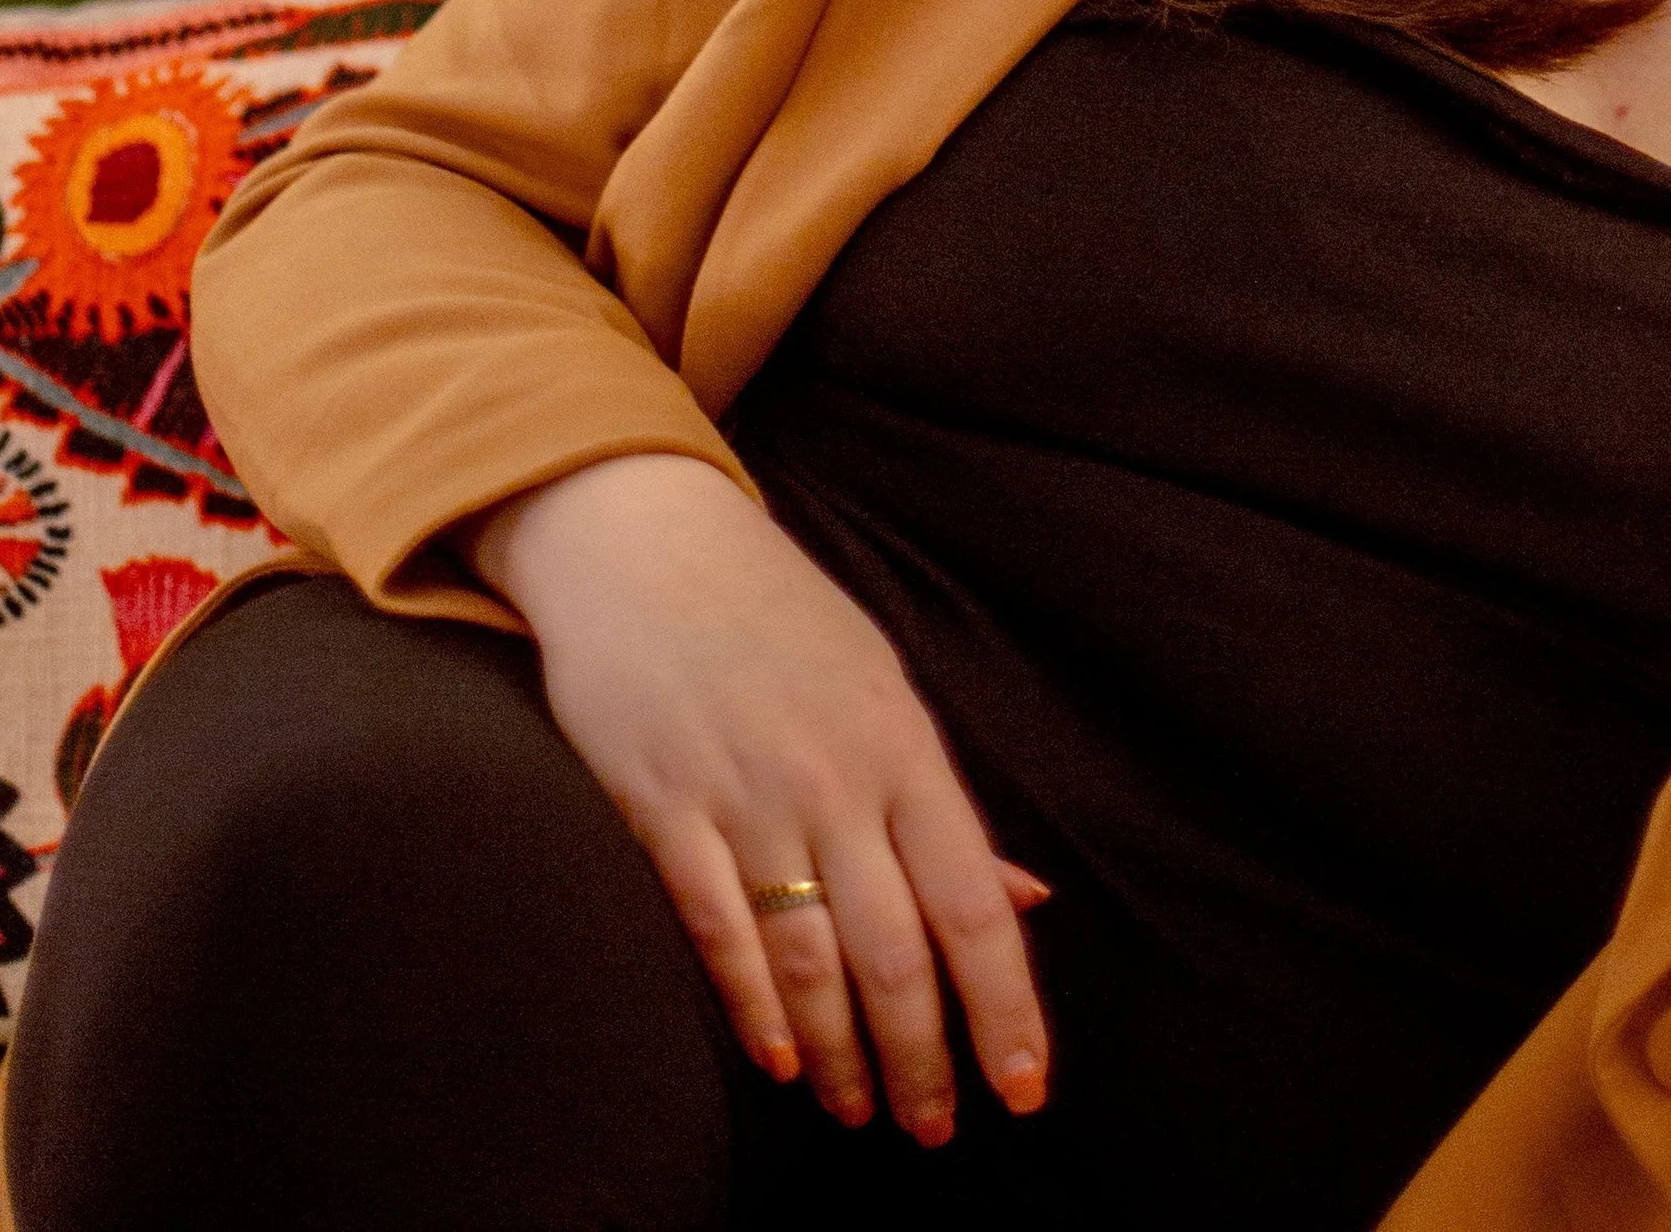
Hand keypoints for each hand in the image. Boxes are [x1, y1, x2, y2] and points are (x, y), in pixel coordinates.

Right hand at [472, 452, 1049, 1144]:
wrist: (643, 540)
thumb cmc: (777, 617)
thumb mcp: (880, 688)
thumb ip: (943, 806)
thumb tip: (1026, 895)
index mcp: (901, 744)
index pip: (972, 901)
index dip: (1005, 1004)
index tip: (1027, 1087)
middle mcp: (833, 778)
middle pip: (895, 951)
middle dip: (925, 1057)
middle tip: (938, 1130)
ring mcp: (744, 794)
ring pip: (809, 956)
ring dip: (842, 1053)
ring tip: (865, 1111)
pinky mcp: (663, 806)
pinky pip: (716, 928)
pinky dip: (752, 1004)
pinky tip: (779, 1061)